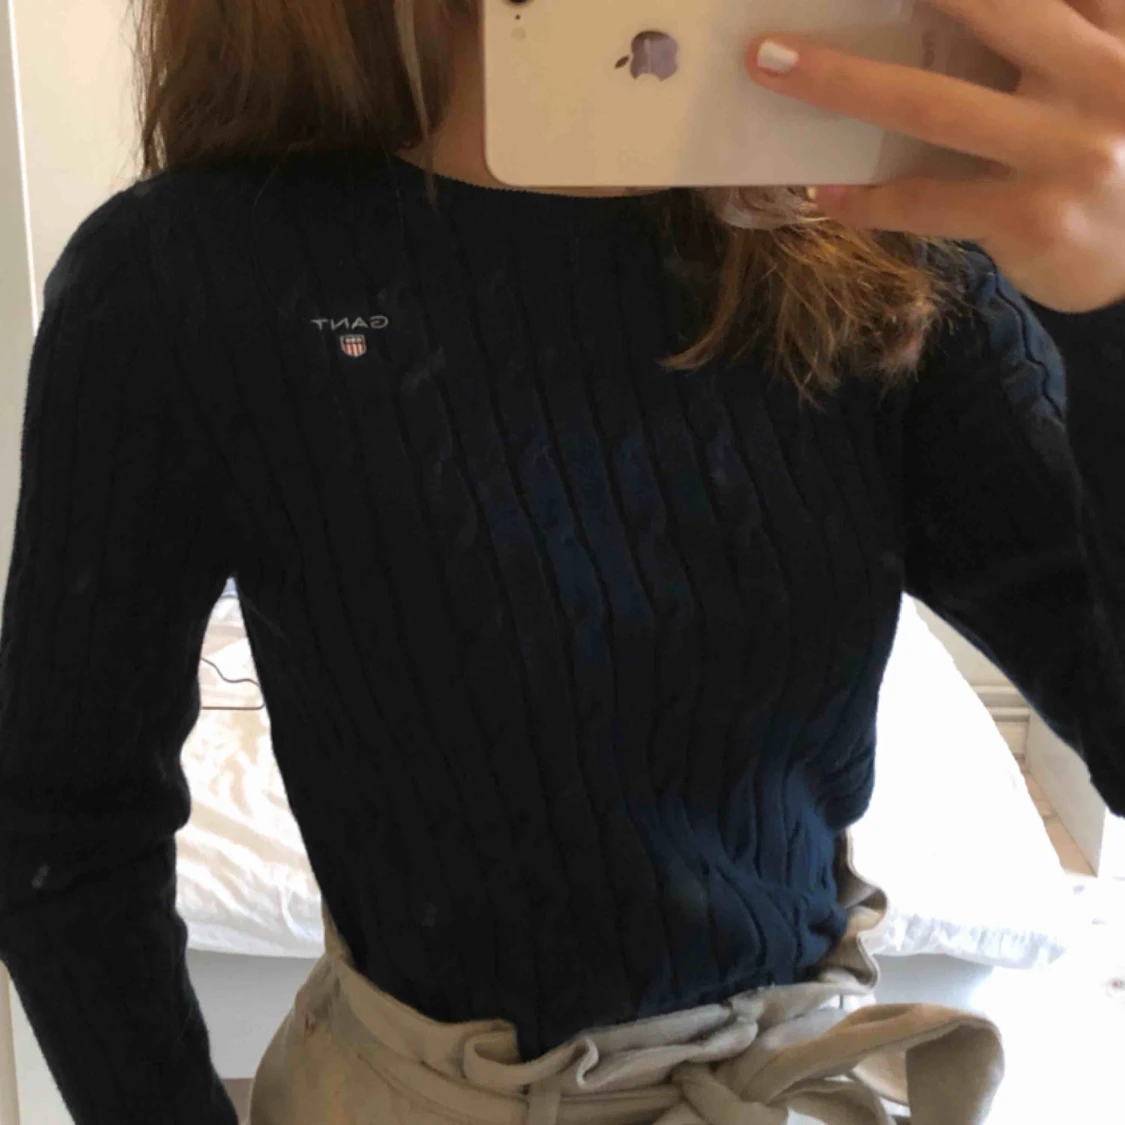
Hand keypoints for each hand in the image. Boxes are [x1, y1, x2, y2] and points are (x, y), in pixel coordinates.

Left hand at [746, 1, 1124, 311]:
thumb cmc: (1119, 160)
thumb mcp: (1106, 79)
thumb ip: (1053, 37)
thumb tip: (937, 19)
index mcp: (1118, 28)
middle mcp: (1100, 76)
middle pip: (986, 6)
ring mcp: (1068, 150)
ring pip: (932, 103)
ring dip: (839, 80)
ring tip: (770, 64)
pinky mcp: (1032, 218)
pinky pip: (926, 201)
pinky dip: (869, 200)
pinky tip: (828, 194)